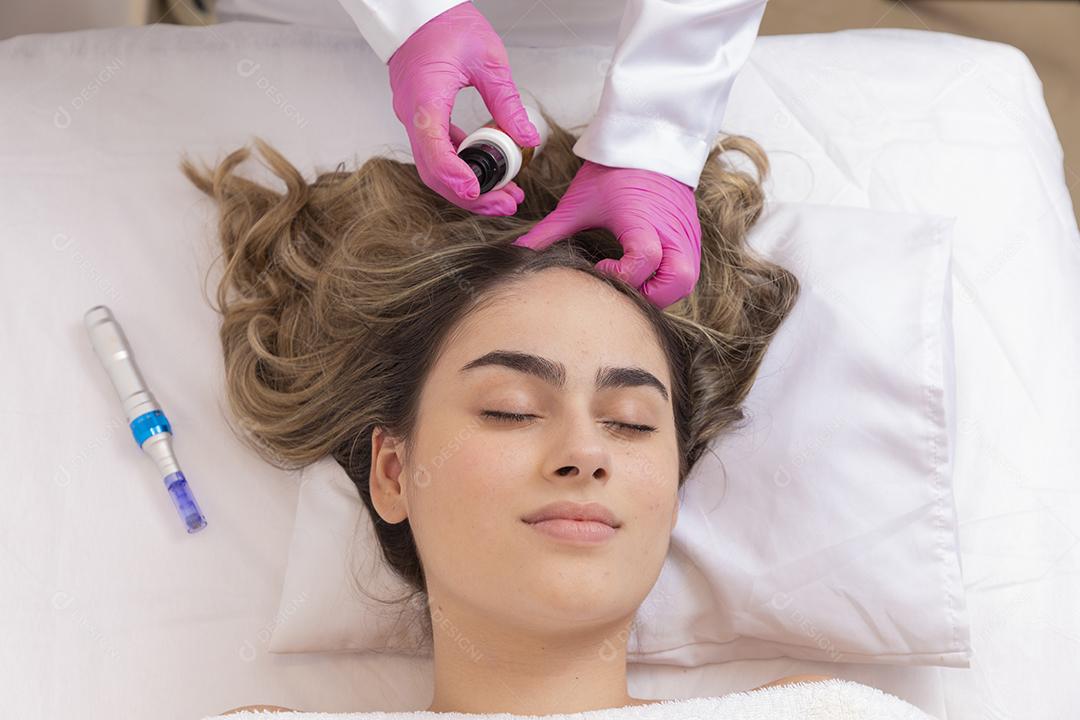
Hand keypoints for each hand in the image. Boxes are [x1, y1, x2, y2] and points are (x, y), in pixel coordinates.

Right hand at [387, 1, 539, 215]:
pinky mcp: (421, 117)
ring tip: (504, 195)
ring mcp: (414, 118)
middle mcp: (412, 114)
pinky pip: (437, 151)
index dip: (454, 177)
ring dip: (467, 185)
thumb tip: (527, 138)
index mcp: (425, 98)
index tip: (477, 192)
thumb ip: (507, 102)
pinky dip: (461, 166)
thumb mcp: (487, 59)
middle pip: (434, 171)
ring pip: (435, 167)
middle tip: (505, 204)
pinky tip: (488, 171)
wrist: (417, 11)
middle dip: (470, 195)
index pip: (433, 149)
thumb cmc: (445, 24)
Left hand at [513, 161, 702, 308]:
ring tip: (633, 282)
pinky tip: (645, 273)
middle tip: (623, 288)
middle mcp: (671, 229)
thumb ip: (550, 231)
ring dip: (661, 290)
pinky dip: (668, 279)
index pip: (645, 259)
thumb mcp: (579, 202)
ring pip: (687, 280)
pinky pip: (688, 268)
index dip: (623, 275)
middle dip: (652, 296)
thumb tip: (520, 253)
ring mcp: (685, 233)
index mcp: (642, 218)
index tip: (601, 268)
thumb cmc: (613, 171)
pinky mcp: (690, 235)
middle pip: (679, 280)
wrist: (648, 140)